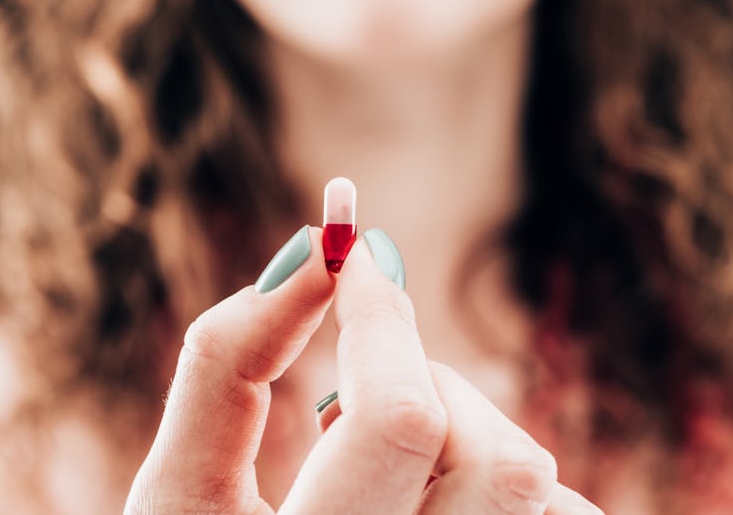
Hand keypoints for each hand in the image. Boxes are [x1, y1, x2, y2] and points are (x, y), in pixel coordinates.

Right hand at [125, 226, 603, 513]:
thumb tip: (310, 255)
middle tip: (342, 391)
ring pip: (531, 482)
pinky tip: (426, 489)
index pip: (399, 417)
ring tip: (377, 452)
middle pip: (494, 451)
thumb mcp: (181, 489)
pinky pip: (551, 514)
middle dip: (415, 377)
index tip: (349, 243)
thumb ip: (226, 365)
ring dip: (455, 425)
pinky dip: (494, 471)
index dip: (379, 311)